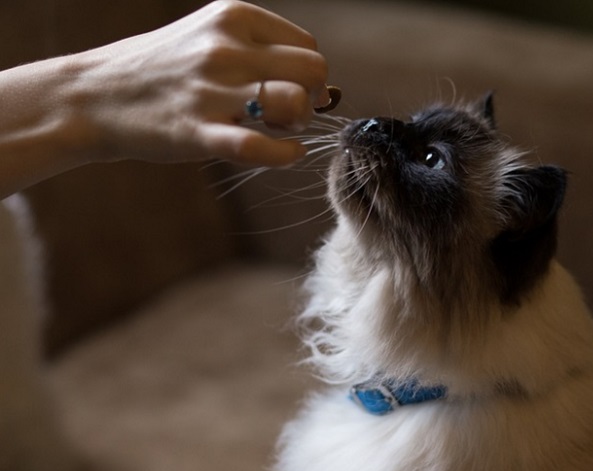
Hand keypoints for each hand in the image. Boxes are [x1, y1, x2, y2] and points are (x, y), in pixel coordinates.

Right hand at [70, 0, 328, 166]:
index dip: (307, 74)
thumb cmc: (161, 71)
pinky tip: (287, 154)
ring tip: (278, 129)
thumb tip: (324, 86)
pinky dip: (285, 155)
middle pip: (313, 70)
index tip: (289, 90)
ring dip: (299, 122)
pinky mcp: (197, 131)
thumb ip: (260, 51)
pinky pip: (260, 146)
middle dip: (312, 96)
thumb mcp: (208, 37)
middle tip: (288, 113)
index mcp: (232, 16)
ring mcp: (211, 89)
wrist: (90, 97)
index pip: (307, 46)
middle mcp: (224, 47)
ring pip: (295, 101)